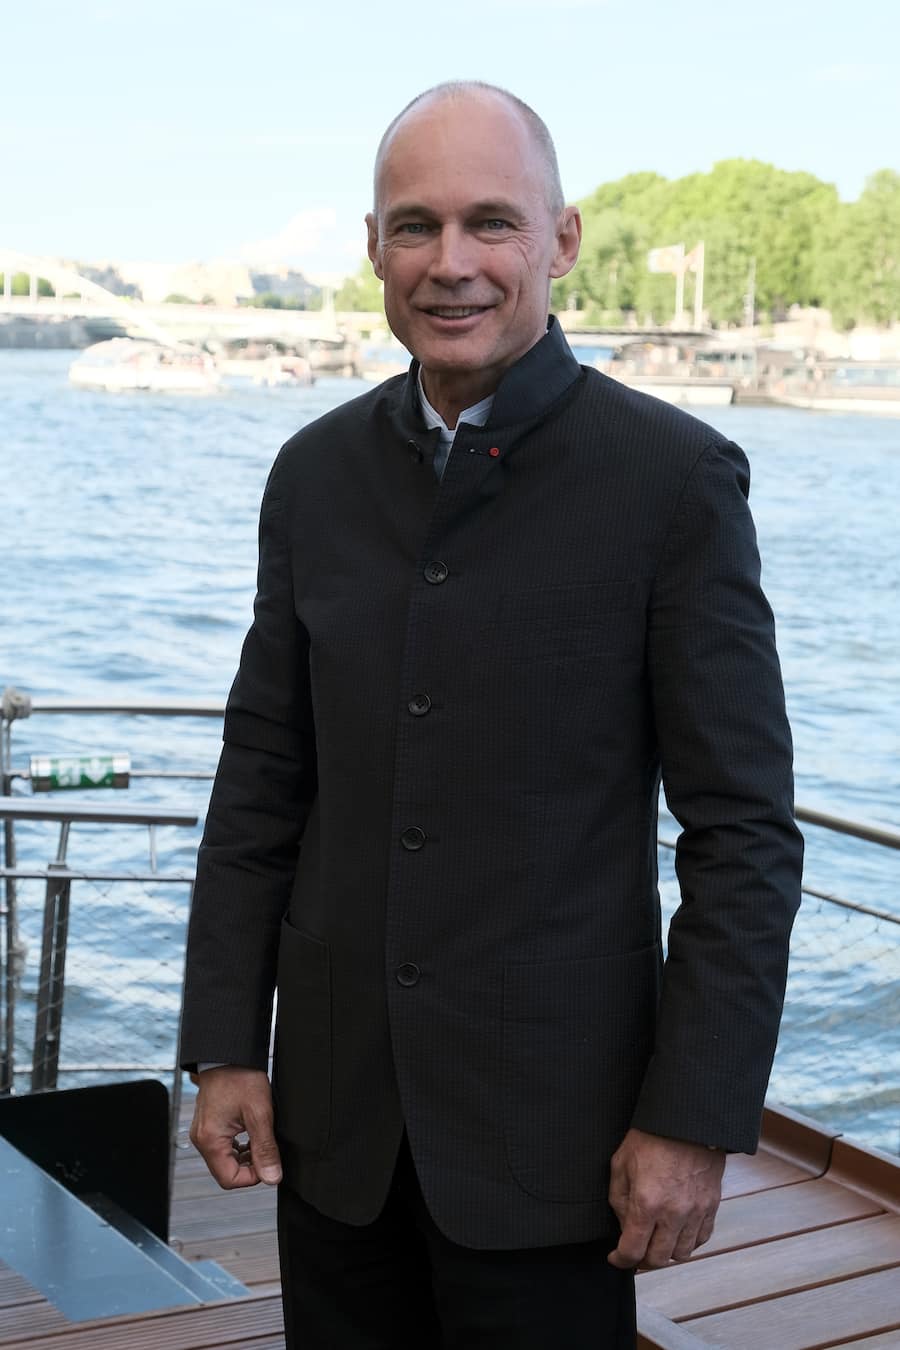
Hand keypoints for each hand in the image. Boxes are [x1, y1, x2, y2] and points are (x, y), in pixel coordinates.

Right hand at [189, 1066, 282, 1188]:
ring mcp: (202, 1132)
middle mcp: (201, 1139)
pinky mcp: (208, 1125)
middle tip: (266, 1148)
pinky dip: (238, 1146)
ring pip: (225, 1160)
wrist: (228, 1054)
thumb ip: (265, 1148)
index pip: (229, 1179)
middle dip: (249, 1166)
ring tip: (260, 1138)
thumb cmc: (240, 1077)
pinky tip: (251, 1133)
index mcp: (210, 1140)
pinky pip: (222, 1146)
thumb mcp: (259, 1113)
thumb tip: (271, 1177)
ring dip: (245, 1156)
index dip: (252, 1176)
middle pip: (226, 1171)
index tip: (268, 1162)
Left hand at [607, 1127, 724, 1268]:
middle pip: (658, 1259)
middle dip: (642, 1260)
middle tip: (635, 1251)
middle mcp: (673, 1213)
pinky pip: (701, 1238)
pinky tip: (677, 1232)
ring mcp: (695, 1211)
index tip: (616, 1257)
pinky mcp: (711, 1206)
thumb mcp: (621, 1163)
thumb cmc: (650, 1138)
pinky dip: (688, 1242)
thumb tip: (624, 1225)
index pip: (633, 1251)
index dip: (621, 1260)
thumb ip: (619, 1200)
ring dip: (666, 1252)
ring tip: (657, 1240)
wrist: (686, 1121)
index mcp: (647, 1203)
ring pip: (681, 1253)